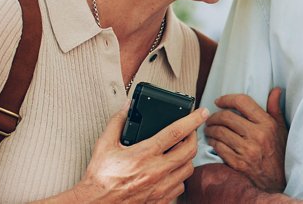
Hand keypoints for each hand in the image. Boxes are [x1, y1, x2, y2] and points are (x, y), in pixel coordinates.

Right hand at [70, 105, 208, 202]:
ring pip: (189, 169)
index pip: (176, 132)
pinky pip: (180, 186)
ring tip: (181, 150)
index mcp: (144, 154)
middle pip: (190, 150)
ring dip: (188, 157)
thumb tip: (127, 107)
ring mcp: (161, 187)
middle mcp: (156, 171)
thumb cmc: (100, 178)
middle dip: (194, 137)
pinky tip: (172, 170)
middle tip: (190, 131)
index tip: (202, 112)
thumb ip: (117, 122)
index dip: (192, 120)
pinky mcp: (161, 199)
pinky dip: (180, 176)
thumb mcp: (104, 145)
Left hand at [204, 87, 287, 192]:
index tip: (219, 101)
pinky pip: (219, 147)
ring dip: (210, 129)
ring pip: (220, 132)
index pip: (242, 102)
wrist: (278, 180)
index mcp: (267, 123)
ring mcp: (246, 150)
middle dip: (214, 115)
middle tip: (210, 117)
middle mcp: (257, 135)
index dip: (227, 98)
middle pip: (227, 117)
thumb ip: (275, 108)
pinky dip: (212, 142)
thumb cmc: (279, 152)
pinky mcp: (238, 163)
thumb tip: (275, 90)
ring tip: (209, 128)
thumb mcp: (281, 128)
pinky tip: (212, 140)